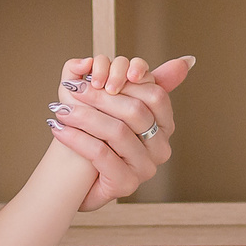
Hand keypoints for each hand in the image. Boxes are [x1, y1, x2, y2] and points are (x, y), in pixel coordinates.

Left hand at [46, 53, 194, 210]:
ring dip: (84, 116)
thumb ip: (137, 77)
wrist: (76, 177)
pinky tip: (58, 128)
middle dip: (99, 96)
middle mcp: (161, 148)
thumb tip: (187, 60)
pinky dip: (76, 138)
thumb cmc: (95, 134)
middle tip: (71, 88)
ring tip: (61, 108)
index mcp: (165, 125)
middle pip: (135, 112)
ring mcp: (146, 168)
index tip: (95, 74)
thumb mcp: (114, 102)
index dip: (126, 80)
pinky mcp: (126, 185)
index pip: (155, 94)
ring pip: (117, 132)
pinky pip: (101, 154)